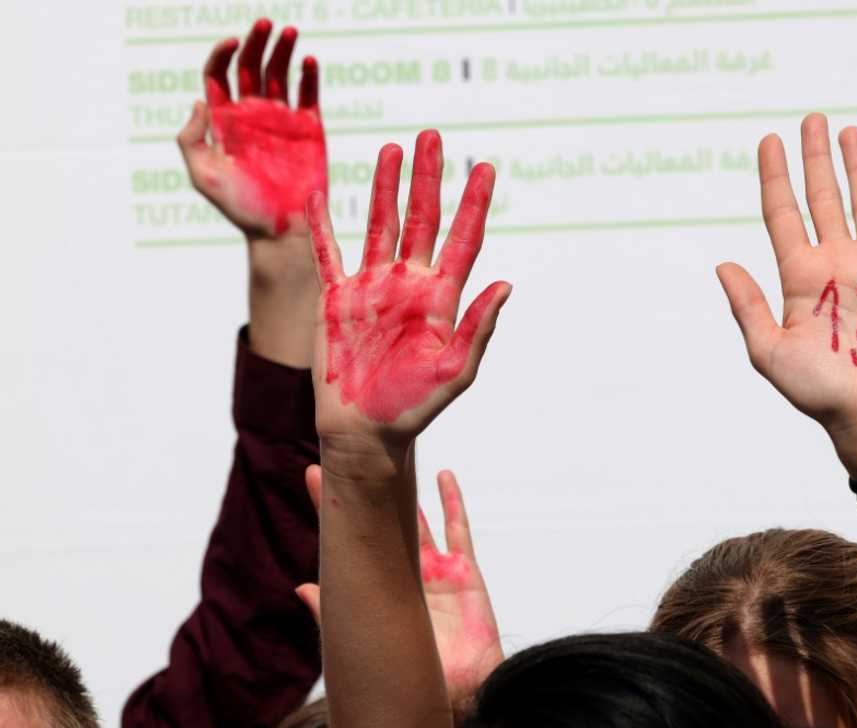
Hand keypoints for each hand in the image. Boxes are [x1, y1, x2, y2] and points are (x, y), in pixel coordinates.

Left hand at [178, 18, 325, 238]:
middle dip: (256, 41)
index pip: (219, 74)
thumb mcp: (203, 176)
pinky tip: (308, 61)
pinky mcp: (309, 128)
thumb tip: (198, 102)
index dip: (222, 53)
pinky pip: (308, 94)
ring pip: (280, 73)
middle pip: (250, 65)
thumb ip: (192, 138)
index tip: (232, 42)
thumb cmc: (241, 209)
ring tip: (289, 32)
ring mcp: (282, 119)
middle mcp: (252, 114)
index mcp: (224, 121)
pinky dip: (309, 75)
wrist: (281, 230)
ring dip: (283, 50)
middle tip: (264, 23)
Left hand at [296, 466, 502, 711]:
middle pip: (379, 519)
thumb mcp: (365, 638)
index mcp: (378, 587)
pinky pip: (458, 530)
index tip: (311, 473)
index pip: (349, 538)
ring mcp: (434, 569)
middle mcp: (403, 573)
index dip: (330, 506)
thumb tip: (299, 587)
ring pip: (416, 518)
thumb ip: (334, 613)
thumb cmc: (411, 671)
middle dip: (364, 487)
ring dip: (404, 487)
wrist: (457, 690)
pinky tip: (443, 476)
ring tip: (392, 451)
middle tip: (345, 451)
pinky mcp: (464, 572)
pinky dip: (452, 502)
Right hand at [309, 130, 511, 456]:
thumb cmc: (413, 408)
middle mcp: (408, 284)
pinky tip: (318, 196)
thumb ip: (478, 329)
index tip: (485, 166)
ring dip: (384, 188)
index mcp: (440, 299)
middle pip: (422, 219)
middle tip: (432, 137)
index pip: (462, 240)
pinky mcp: (336, 299)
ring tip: (391, 149)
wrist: (364, 431)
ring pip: (380, 224)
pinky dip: (321, 226)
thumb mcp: (454, 372)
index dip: (473, 204)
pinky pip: (327, 254)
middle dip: (427, 178)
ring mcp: (371, 287)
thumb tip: (507, 285)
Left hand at [717, 114, 856, 478]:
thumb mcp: (769, 350)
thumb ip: (747, 307)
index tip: (768, 141)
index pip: (783, 214)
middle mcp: (834, 264)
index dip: (774, 177)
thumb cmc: (817, 389)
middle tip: (811, 119)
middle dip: (815, 159)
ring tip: (850, 132)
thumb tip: (722, 264)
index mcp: (799, 276)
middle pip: (823, 198)